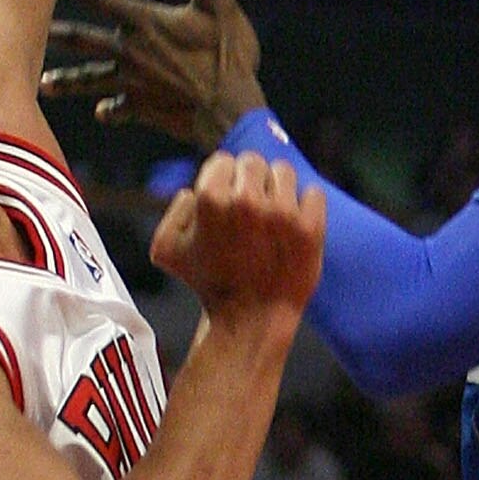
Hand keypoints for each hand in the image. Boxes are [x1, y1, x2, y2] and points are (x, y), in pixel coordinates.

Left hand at [44, 0, 263, 146]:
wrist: (231, 113)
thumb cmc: (229, 55)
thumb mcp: (218, 2)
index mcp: (144, 22)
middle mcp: (130, 52)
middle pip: (81, 40)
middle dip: (55, 32)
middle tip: (23, 28)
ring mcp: (133, 84)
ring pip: (90, 79)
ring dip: (67, 80)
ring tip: (44, 83)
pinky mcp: (143, 109)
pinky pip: (119, 110)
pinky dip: (109, 110)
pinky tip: (100, 111)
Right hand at [149, 149, 323, 326]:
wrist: (249, 318)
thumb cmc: (208, 283)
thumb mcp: (165, 249)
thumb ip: (174, 209)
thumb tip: (195, 190)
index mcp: (211, 200)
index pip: (223, 161)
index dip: (223, 180)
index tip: (227, 200)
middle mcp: (248, 201)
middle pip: (253, 162)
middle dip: (249, 181)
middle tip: (249, 207)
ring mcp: (282, 214)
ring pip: (284, 172)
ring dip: (277, 188)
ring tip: (271, 215)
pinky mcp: (310, 228)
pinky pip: (313, 193)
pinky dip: (305, 205)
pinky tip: (292, 225)